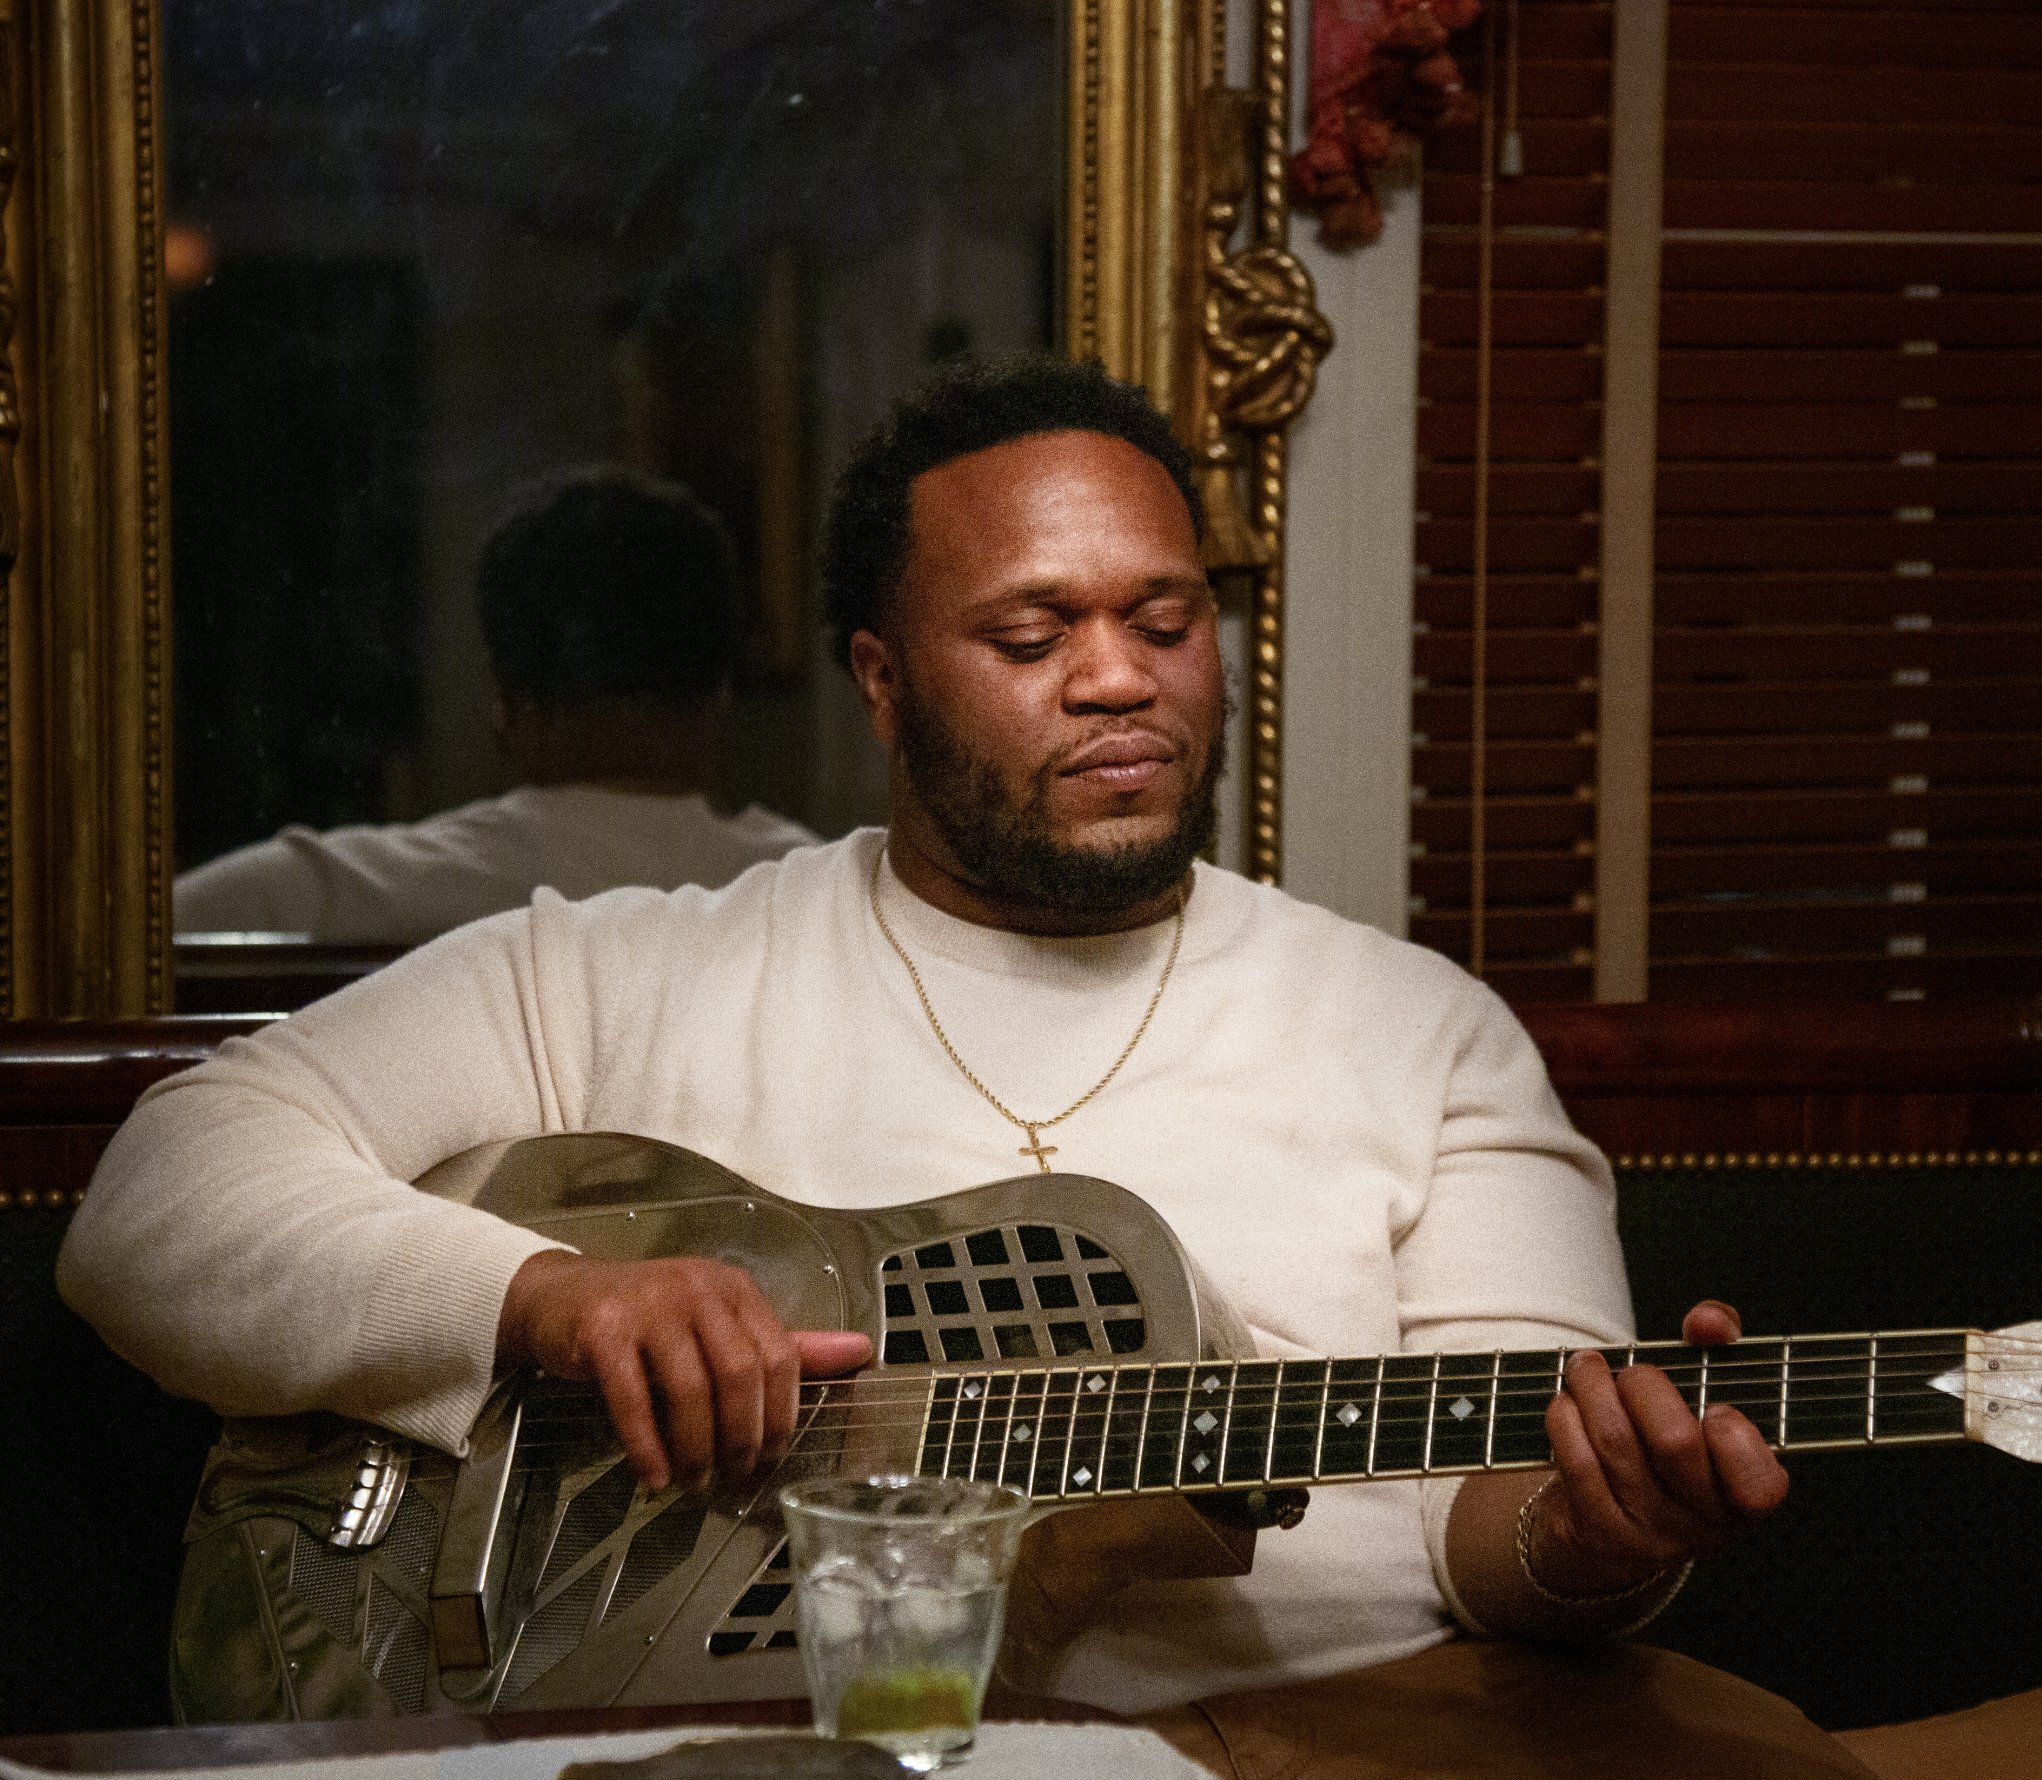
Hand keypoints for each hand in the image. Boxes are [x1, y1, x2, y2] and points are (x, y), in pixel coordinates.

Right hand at [497, 1250, 871, 1491]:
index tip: (770, 1456)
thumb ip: (785, 1345)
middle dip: (741, 1438)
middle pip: (740, 1374)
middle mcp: (698, 1289)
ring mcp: (649, 1305)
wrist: (560, 1298)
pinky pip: (633, 1398)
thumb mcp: (719, 1324)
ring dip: (695, 1449)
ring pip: (690, 1389)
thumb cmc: (648, 1318)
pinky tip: (653, 1477)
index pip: (780, 1355)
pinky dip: (646, 1447)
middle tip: (732, 1477)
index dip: (781, 1415)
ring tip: (692, 1483)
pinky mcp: (603, 1328)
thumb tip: (861, 1352)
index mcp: (735, 1289)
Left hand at [1531, 1299, 1789, 1595]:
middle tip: (1631, 1373)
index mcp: (1746, 1498)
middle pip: (1673, 1442)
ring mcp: (1649, 1533)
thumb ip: (1717, 1349)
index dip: (1734, 1436)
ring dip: (1592, 1387)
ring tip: (1585, 1367)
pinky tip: (1567, 1402)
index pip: (1759, 1484)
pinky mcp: (1598, 1530)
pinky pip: (1577, 1460)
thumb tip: (1710, 1322)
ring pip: (1616, 1442)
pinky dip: (1566, 1416)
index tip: (1714, 1408)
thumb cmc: (1665, 1447)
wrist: (1613, 1524)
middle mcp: (1703, 1524)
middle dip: (1643, 1386)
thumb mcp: (1702, 1403)